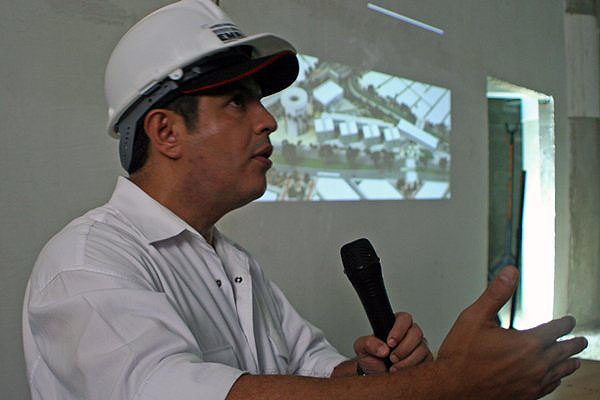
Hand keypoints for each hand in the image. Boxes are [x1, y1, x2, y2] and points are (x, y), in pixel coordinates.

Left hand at [353, 312, 432, 374]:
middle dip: (403, 348)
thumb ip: (368, 343)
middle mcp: (410, 334)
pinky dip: (413, 368)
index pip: (404, 319)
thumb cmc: (371, 358)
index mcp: (395, 325)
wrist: (376, 374)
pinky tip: (403, 371)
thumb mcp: (362, 348)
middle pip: (416, 333)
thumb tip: (383, 348)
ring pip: (422, 349)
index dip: (398, 330)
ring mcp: (419, 346)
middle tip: (392, 357)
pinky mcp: (425, 360)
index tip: (390, 343)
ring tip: (394, 368)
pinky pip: (426, 362)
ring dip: (407, 361)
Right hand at [437, 266, 587, 399]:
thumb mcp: (474, 318)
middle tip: (581, 340)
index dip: (565, 323)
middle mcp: (535, 365)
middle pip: (564, 352)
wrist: (452, 389)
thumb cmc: (461, 356)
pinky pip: (550, 387)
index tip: (569, 321)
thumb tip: (510, 273)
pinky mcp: (526, 396)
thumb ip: (496, 294)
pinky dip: (557, 380)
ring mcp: (532, 384)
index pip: (555, 330)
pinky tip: (554, 379)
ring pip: (560, 372)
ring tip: (575, 360)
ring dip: (570, 363)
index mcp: (526, 344)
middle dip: (574, 344)